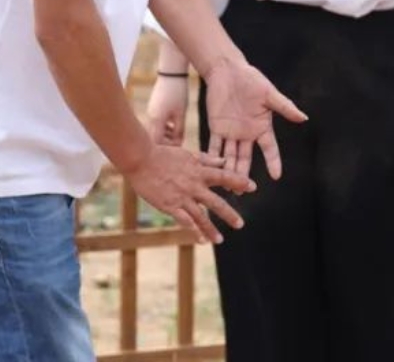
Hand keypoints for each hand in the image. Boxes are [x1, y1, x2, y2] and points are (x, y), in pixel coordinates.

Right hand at [124, 145, 252, 244]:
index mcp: (199, 171)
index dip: (239, 181)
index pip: (224, 176)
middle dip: (229, 214)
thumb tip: (222, 161)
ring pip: (201, 216)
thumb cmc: (162, 154)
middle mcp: (194, 185)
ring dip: (212, 229)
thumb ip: (206, 159)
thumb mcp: (188, 154)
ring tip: (220, 240)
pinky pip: (185, 221)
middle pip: (216, 202)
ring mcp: (182, 197)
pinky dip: (194, 230)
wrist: (141, 159)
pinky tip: (201, 240)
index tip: (253, 187)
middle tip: (240, 224)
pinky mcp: (170, 205)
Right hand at [146, 75, 189, 145]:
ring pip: (155, 132)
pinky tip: (174, 125)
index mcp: (156, 120)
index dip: (166, 149)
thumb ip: (179, 131)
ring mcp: (150, 113)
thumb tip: (178, 145)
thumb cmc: (177, 92)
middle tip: (179, 143)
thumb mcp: (181, 113)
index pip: (156, 143)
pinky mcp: (153, 109)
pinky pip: (156, 124)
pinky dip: (164, 128)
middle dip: (166, 144)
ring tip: (178, 134)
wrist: (170, 72)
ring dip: (166, 136)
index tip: (177, 150)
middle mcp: (150, 118)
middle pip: (154, 139)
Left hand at [203, 59, 307, 179]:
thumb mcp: (269, 94)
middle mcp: (247, 133)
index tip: (277, 176)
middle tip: (243, 190)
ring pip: (230, 156)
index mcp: (262, 127)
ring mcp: (231, 132)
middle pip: (246, 158)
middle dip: (244, 174)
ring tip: (228, 187)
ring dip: (228, 171)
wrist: (227, 70)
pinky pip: (214, 145)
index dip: (273, 162)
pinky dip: (213, 157)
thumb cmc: (251, 79)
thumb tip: (304, 117)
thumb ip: (284, 107)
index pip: (270, 149)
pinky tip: (211, 169)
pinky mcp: (216, 127)